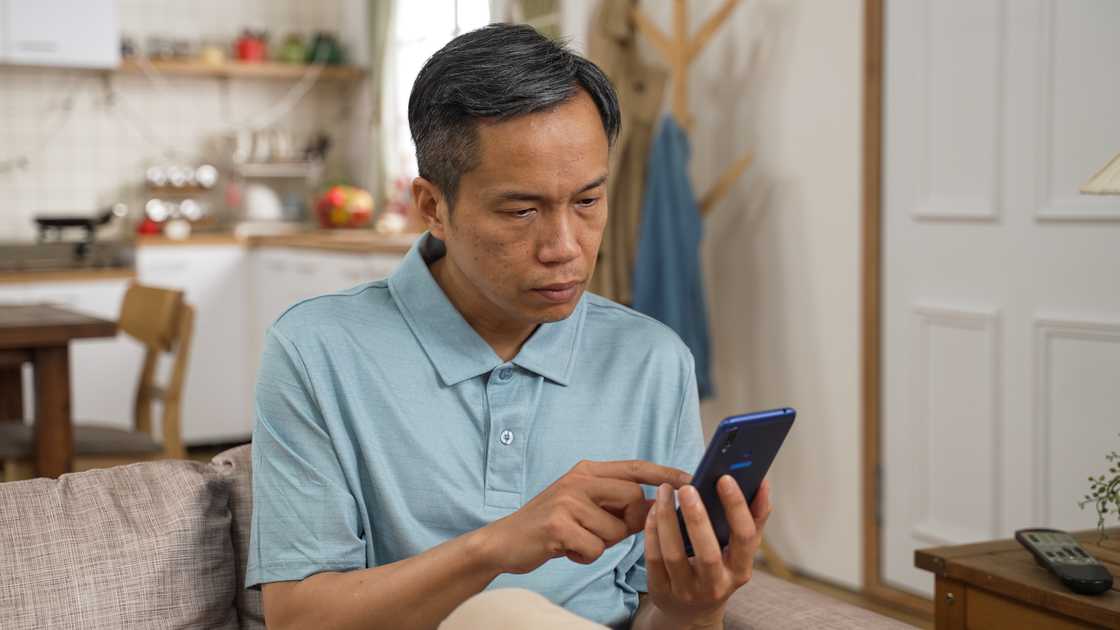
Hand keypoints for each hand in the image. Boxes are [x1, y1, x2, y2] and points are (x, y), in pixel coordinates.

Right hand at [479, 460, 690, 574]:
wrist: (504, 541)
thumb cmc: (551, 527)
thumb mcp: (584, 508)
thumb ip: (617, 505)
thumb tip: (657, 508)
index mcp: (587, 471)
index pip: (635, 467)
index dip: (664, 473)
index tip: (691, 478)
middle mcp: (578, 479)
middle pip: (632, 499)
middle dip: (625, 523)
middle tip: (600, 531)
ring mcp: (567, 500)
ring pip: (614, 529)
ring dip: (600, 543)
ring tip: (575, 539)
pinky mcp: (558, 524)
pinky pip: (595, 548)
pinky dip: (584, 556)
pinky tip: (565, 549)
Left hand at [643, 476, 771, 627]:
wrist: (692, 611)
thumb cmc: (720, 569)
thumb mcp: (740, 550)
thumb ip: (754, 518)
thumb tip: (762, 483)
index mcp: (740, 570)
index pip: (745, 538)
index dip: (737, 508)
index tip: (725, 478)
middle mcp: (716, 584)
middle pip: (707, 552)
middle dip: (697, 518)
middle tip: (688, 487)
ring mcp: (687, 590)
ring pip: (674, 554)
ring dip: (667, 519)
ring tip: (665, 491)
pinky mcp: (661, 590)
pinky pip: (654, 558)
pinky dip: (652, 531)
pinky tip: (652, 509)